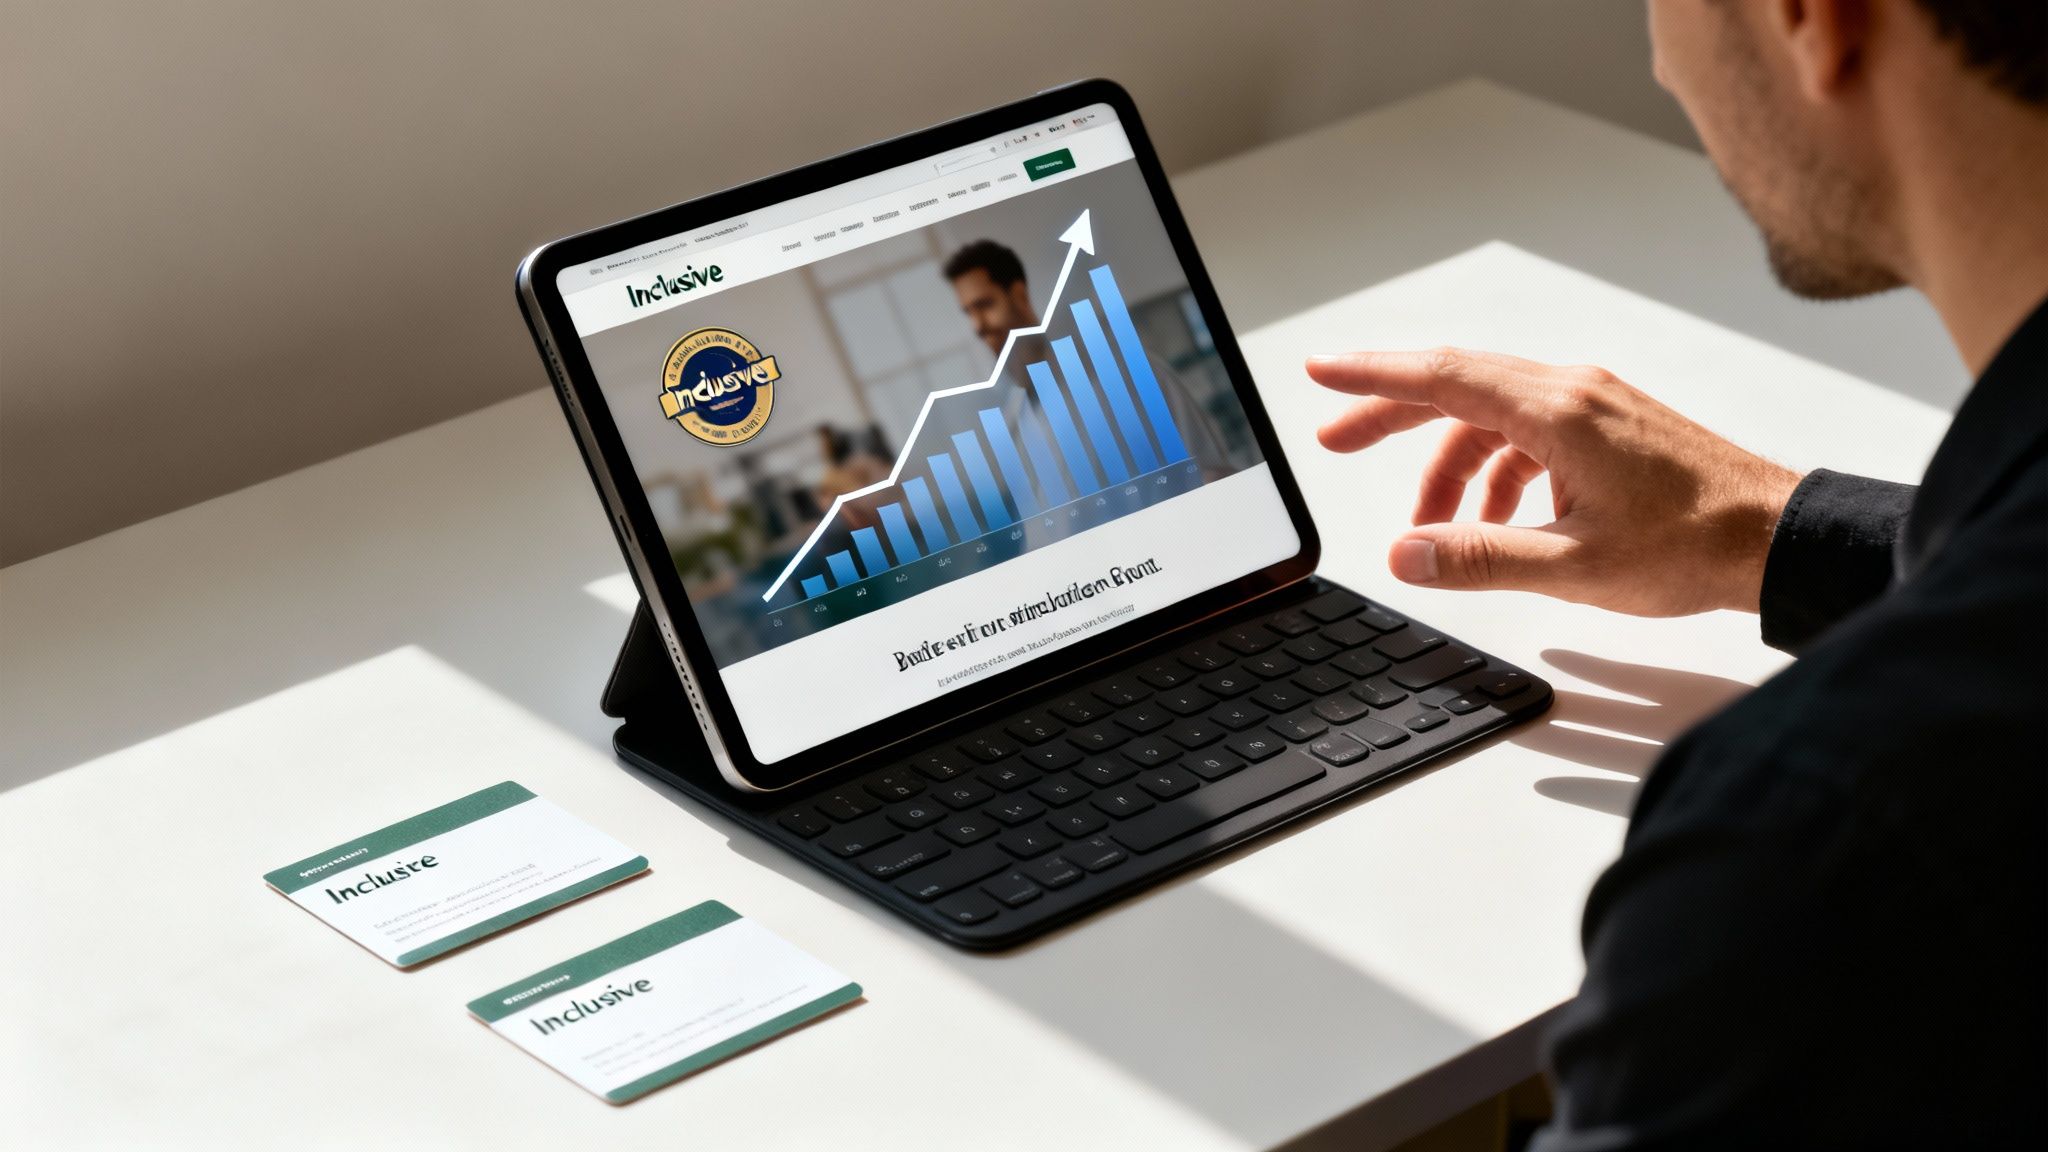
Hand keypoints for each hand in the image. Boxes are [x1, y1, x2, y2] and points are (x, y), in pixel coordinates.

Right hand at [1304, 348, 1802, 616]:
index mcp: (1557, 411)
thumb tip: (1405, 555)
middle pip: (1456, 386)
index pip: (1441, 376)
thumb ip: (1480, 559)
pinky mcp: (1611, 425)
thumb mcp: (1574, 568)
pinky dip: (1495, 470)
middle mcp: (1572, 391)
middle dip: (1391, 415)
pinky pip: (1529, 433)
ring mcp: (1595, 405)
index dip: (1372, 375)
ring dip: (1451, 466)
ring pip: (1492, 416)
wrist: (1781, 540)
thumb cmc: (1695, 547)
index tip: (1321, 370)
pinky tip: (1496, 522)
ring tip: (1432, 526)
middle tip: (1337, 440)